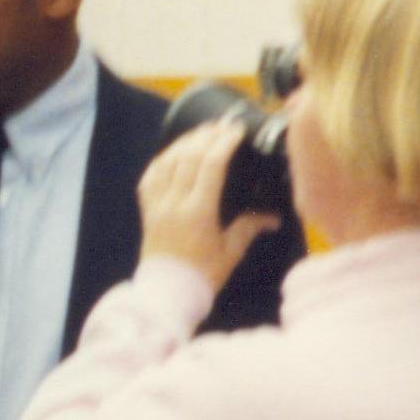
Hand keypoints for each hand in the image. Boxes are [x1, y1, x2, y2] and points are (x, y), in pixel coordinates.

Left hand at [140, 120, 276, 289]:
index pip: (210, 165)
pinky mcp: (147, 210)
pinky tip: (173, 153)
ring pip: (167, 161)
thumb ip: (249, 228)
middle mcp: (174, 203)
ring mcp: (157, 204)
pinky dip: (162, 159)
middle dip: (207, 136)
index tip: (235, 130)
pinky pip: (150, 176)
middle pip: (189, 156)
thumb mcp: (230, 252)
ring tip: (202, 133)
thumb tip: (273, 217)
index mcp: (198, 212)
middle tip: (222, 126)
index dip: (223, 143)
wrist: (167, 293)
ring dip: (185, 143)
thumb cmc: (201, 276)